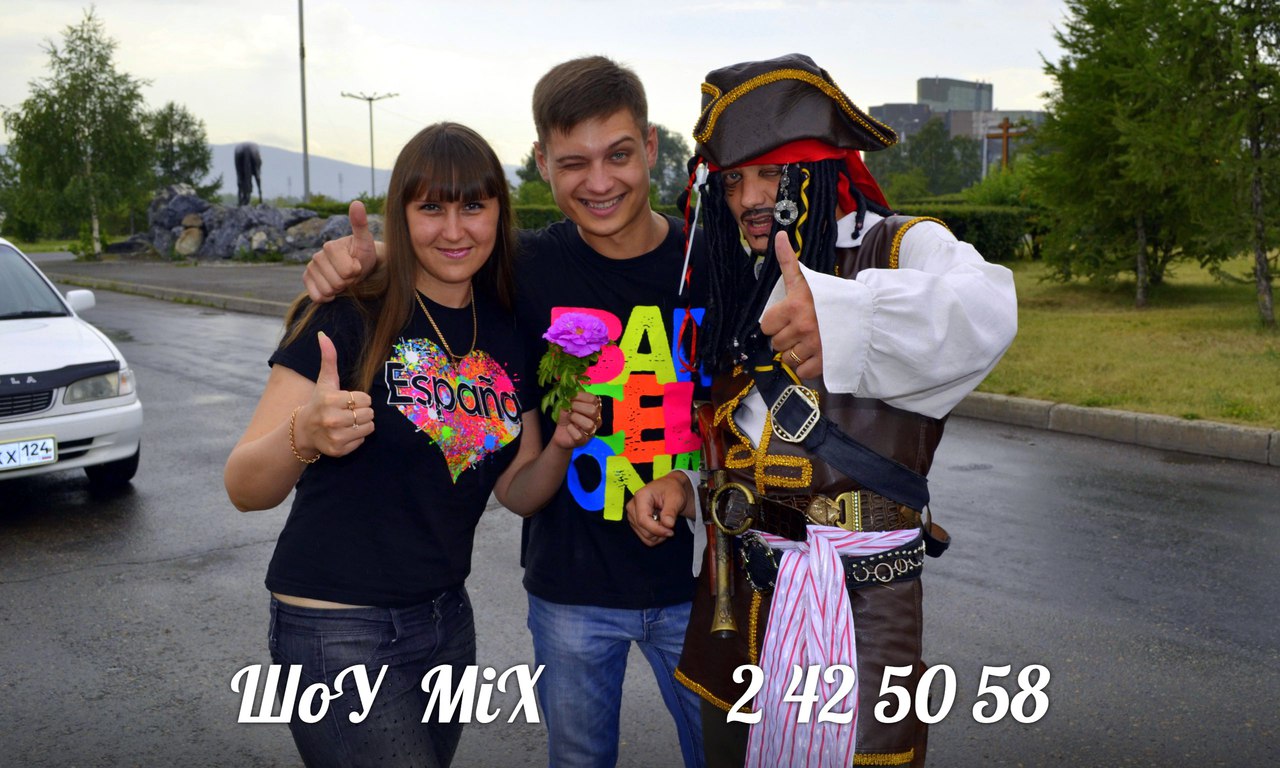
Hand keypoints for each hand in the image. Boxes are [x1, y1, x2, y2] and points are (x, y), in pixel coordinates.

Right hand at [298, 332, 374, 455]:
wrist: (304, 431)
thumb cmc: (319, 402)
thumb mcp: (325, 380)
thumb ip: (328, 357)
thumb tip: (323, 334)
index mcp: (330, 400)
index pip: (365, 398)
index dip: (359, 399)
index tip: (347, 400)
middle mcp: (332, 419)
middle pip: (369, 413)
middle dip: (361, 411)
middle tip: (347, 412)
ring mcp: (335, 436)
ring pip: (369, 427)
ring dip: (362, 424)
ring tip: (347, 422)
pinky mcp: (338, 450)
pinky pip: (362, 441)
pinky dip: (356, 438)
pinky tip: (344, 434)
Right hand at [303, 201, 378, 302]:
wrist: (357, 265)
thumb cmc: (363, 254)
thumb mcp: (365, 241)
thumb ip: (360, 224)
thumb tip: (357, 202)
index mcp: (330, 246)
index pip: (347, 272)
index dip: (356, 272)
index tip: (357, 265)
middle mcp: (317, 256)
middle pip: (336, 283)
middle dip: (348, 282)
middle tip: (351, 274)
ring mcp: (311, 268)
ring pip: (327, 291)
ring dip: (339, 290)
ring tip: (343, 279)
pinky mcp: (307, 280)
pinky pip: (315, 296)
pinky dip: (327, 297)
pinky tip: (334, 290)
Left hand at [550, 392, 601, 449]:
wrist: (560, 433)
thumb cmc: (567, 417)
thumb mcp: (567, 403)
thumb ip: (571, 394)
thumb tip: (572, 382)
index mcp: (595, 408)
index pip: (593, 399)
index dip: (580, 396)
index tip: (570, 398)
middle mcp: (596, 420)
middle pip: (593, 411)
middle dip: (577, 407)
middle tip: (570, 409)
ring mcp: (592, 431)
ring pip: (589, 424)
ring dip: (575, 418)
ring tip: (570, 418)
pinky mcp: (584, 441)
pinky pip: (579, 435)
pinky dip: (571, 430)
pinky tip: (569, 428)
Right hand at [625, 473, 691, 546]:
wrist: (669, 489)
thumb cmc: (671, 490)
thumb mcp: (675, 497)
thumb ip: (671, 511)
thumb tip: (668, 524)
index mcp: (640, 497)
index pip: (643, 520)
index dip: (657, 530)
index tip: (671, 532)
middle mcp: (632, 507)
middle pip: (644, 530)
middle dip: (660, 532)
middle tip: (671, 523)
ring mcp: (632, 516)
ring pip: (645, 536)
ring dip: (659, 535)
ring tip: (666, 523)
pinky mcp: (635, 523)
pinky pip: (645, 538)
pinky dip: (656, 537)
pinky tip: (661, 527)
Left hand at [759, 231, 822, 378]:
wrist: (864, 313)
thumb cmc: (830, 296)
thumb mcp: (806, 279)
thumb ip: (788, 261)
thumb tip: (778, 236)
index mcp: (794, 307)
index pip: (765, 325)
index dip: (774, 322)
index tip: (787, 318)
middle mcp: (802, 328)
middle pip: (775, 343)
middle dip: (785, 337)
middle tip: (800, 329)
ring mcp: (813, 346)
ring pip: (787, 358)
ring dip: (795, 352)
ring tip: (807, 341)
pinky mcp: (824, 362)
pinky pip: (802, 371)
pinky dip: (806, 366)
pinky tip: (815, 354)